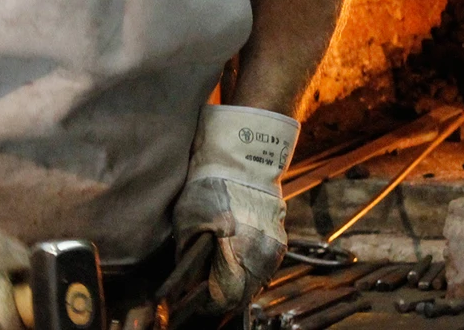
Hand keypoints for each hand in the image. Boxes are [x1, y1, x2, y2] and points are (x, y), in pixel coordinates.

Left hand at [173, 105, 298, 310]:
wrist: (243, 160)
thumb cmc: (211, 186)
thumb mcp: (187, 222)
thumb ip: (187, 259)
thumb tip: (184, 283)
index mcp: (238, 250)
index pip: (225, 298)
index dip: (206, 302)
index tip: (193, 298)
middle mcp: (262, 254)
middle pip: (242, 295)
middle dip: (222, 295)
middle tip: (203, 289)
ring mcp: (273, 249)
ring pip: (254, 283)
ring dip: (236, 284)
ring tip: (217, 274)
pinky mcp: (279, 242)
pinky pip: (262, 269)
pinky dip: (247, 270)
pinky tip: (233, 260)